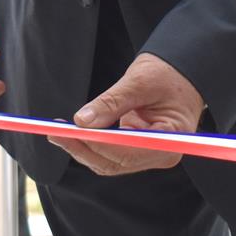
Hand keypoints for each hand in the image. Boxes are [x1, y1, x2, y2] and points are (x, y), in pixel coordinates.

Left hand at [52, 53, 202, 175]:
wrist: (181, 73)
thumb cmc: (167, 74)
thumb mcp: (140, 81)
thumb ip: (112, 102)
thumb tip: (82, 121)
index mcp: (170, 140)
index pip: (128, 152)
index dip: (97, 144)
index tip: (71, 132)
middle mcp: (161, 154)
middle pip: (114, 162)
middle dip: (83, 148)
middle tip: (55, 131)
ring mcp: (148, 154)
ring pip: (108, 162)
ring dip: (82, 148)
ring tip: (57, 131)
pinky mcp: (136, 150)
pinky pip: (109, 154)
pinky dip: (89, 144)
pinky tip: (71, 132)